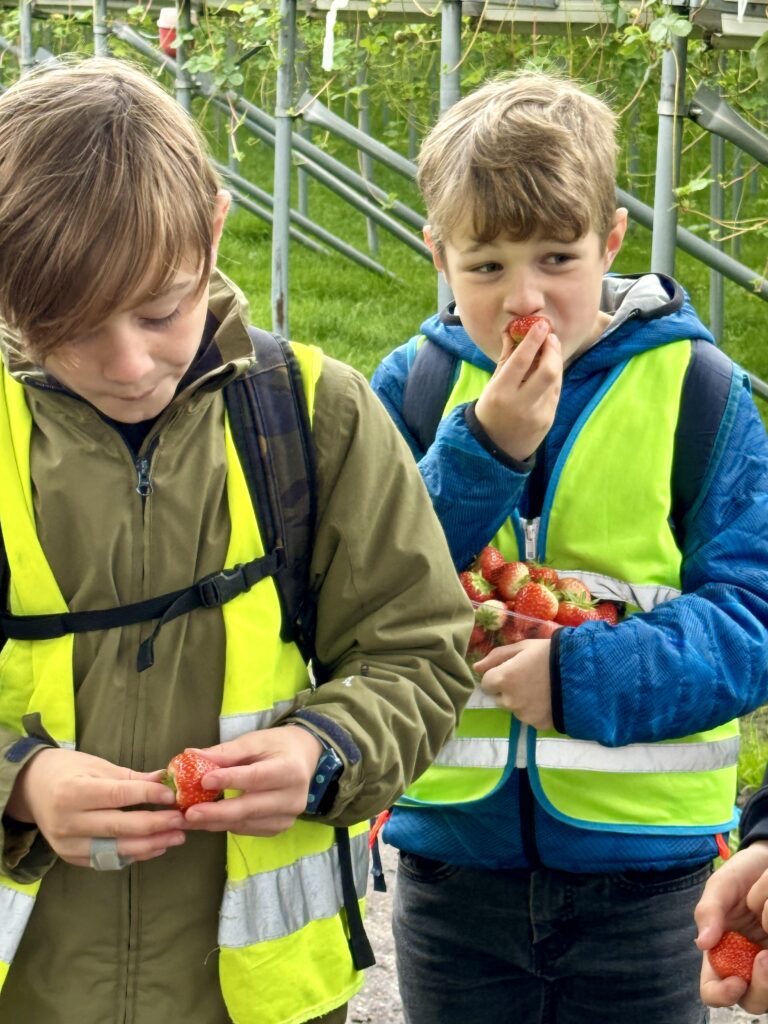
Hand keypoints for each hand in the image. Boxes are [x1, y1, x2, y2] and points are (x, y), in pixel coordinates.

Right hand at [7, 747, 186, 867]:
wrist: (31, 789)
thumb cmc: (67, 770)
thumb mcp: (97, 766)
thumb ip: (131, 778)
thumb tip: (166, 780)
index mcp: (73, 792)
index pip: (118, 796)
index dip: (148, 796)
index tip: (173, 796)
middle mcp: (68, 821)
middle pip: (120, 827)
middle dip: (156, 825)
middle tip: (183, 820)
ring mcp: (68, 844)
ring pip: (117, 849)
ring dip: (151, 845)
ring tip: (177, 837)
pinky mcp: (70, 858)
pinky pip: (108, 860)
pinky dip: (134, 854)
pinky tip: (155, 847)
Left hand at [181, 725, 322, 835]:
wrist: (303, 758)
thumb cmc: (277, 746)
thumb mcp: (254, 741)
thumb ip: (226, 752)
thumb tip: (192, 756)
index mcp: (290, 770)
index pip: (256, 778)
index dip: (230, 780)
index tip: (204, 781)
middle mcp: (293, 798)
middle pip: (250, 808)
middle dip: (217, 812)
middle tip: (189, 813)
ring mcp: (287, 817)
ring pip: (245, 823)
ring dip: (215, 822)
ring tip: (188, 818)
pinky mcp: (279, 828)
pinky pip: (248, 829)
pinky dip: (226, 825)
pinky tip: (207, 820)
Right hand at [474, 319, 561, 460]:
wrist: (495, 447)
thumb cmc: (491, 410)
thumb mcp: (493, 385)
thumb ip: (506, 359)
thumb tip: (512, 331)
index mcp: (500, 393)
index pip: (520, 362)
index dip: (533, 341)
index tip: (541, 324)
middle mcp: (520, 404)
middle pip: (547, 372)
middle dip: (552, 350)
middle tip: (550, 337)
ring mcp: (537, 414)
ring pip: (555, 381)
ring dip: (556, 361)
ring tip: (550, 349)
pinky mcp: (548, 420)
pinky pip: (556, 393)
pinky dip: (554, 378)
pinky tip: (549, 370)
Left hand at [474, 639, 552, 728]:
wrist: (583, 674)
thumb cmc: (551, 654)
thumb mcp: (523, 647)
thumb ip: (497, 657)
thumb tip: (476, 667)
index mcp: (503, 679)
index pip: (486, 683)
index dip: (497, 675)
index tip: (513, 670)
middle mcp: (510, 700)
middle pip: (499, 697)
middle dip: (508, 689)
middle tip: (529, 678)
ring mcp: (524, 715)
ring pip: (514, 708)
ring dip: (520, 700)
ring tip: (541, 688)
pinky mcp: (538, 725)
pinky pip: (529, 718)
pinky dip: (535, 710)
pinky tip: (548, 699)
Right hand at [695, 841, 767, 1010]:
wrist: (766, 863)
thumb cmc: (741, 875)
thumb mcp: (720, 887)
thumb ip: (709, 912)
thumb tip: (702, 944)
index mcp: (718, 954)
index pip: (713, 990)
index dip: (722, 995)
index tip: (737, 982)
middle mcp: (744, 965)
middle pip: (752, 1001)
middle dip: (760, 988)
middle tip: (765, 958)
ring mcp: (766, 962)